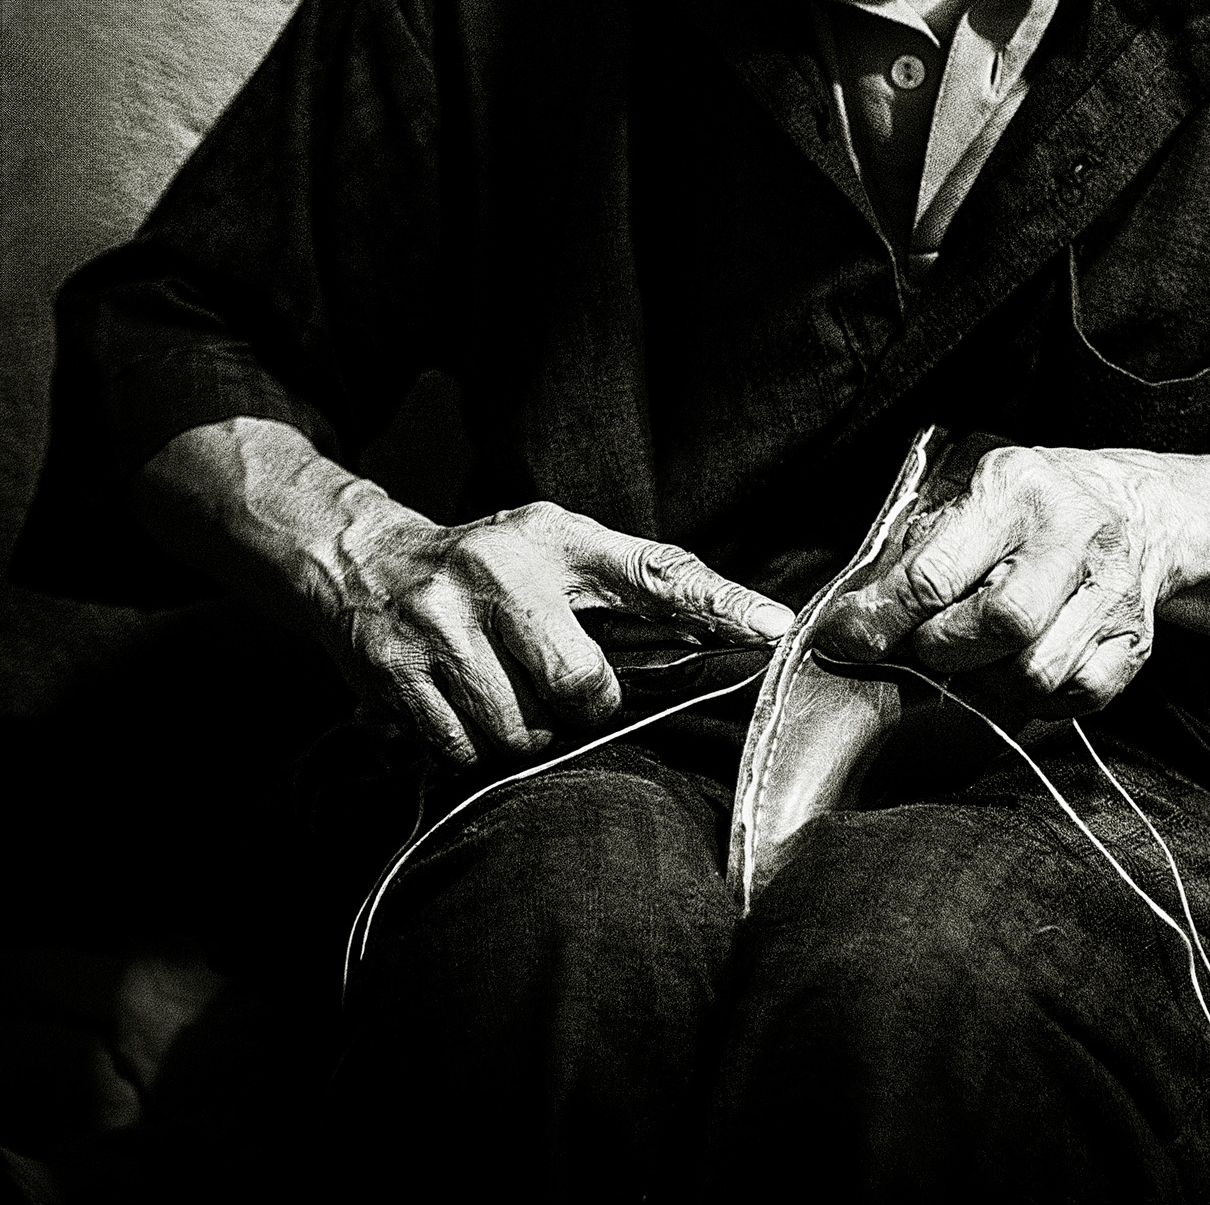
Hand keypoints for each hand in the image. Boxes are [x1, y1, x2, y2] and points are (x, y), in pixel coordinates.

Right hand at [309, 489, 793, 764]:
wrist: (359, 562)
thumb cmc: (483, 565)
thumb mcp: (554, 548)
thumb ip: (626, 587)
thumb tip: (722, 636)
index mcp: (556, 538)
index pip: (654, 569)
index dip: (718, 600)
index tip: (773, 627)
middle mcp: (501, 573)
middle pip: (581, 685)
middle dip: (580, 705)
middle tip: (557, 687)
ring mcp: (442, 624)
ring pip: (519, 729)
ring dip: (519, 730)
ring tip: (500, 689)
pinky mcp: (394, 672)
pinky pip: (461, 748)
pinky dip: (469, 743)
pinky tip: (458, 702)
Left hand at [816, 445, 1178, 710]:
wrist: (1136, 506)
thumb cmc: (1031, 504)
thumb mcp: (968, 493)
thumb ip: (914, 549)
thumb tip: (858, 618)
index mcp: (1015, 488)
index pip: (937, 571)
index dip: (881, 617)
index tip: (845, 637)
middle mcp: (1072, 534)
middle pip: (1000, 624)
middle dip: (942, 648)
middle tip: (925, 642)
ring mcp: (1111, 590)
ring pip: (1037, 672)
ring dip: (988, 680)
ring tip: (974, 655)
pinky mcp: (1136, 640)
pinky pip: (1078, 696)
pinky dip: (1037, 698)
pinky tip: (1019, 667)